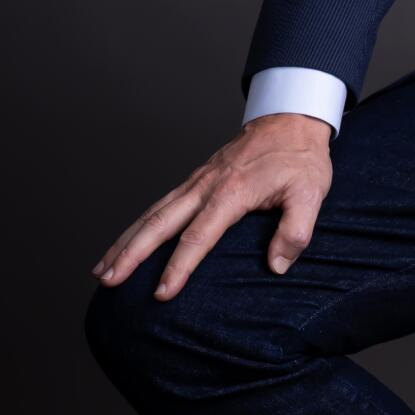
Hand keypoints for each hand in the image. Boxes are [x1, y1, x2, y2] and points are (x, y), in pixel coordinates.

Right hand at [91, 112, 334, 299]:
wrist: (290, 121)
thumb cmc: (300, 159)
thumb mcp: (311, 194)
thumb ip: (295, 231)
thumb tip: (276, 265)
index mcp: (232, 193)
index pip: (198, 236)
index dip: (179, 267)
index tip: (163, 293)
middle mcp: (205, 187)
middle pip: (159, 224)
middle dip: (131, 254)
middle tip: (109, 281)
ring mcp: (196, 183)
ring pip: (152, 214)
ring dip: (125, 242)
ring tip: (103, 270)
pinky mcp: (194, 182)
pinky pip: (159, 207)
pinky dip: (137, 227)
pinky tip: (125, 244)